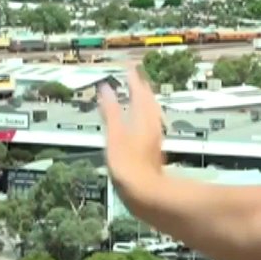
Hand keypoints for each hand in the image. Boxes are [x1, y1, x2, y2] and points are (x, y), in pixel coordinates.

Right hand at [98, 63, 165, 207]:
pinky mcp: (154, 149)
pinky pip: (151, 124)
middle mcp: (152, 125)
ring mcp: (155, 138)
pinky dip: (146, 115)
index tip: (129, 66)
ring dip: (146, 100)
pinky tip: (143, 122)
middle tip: (136, 75)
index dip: (133, 79)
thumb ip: (111, 111)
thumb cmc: (128, 165)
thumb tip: (105, 89)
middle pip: (149, 101)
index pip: (139, 92)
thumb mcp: (114, 136)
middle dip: (142, 87)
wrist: (145, 193)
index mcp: (143, 119)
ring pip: (153, 112)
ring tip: (140, 94)